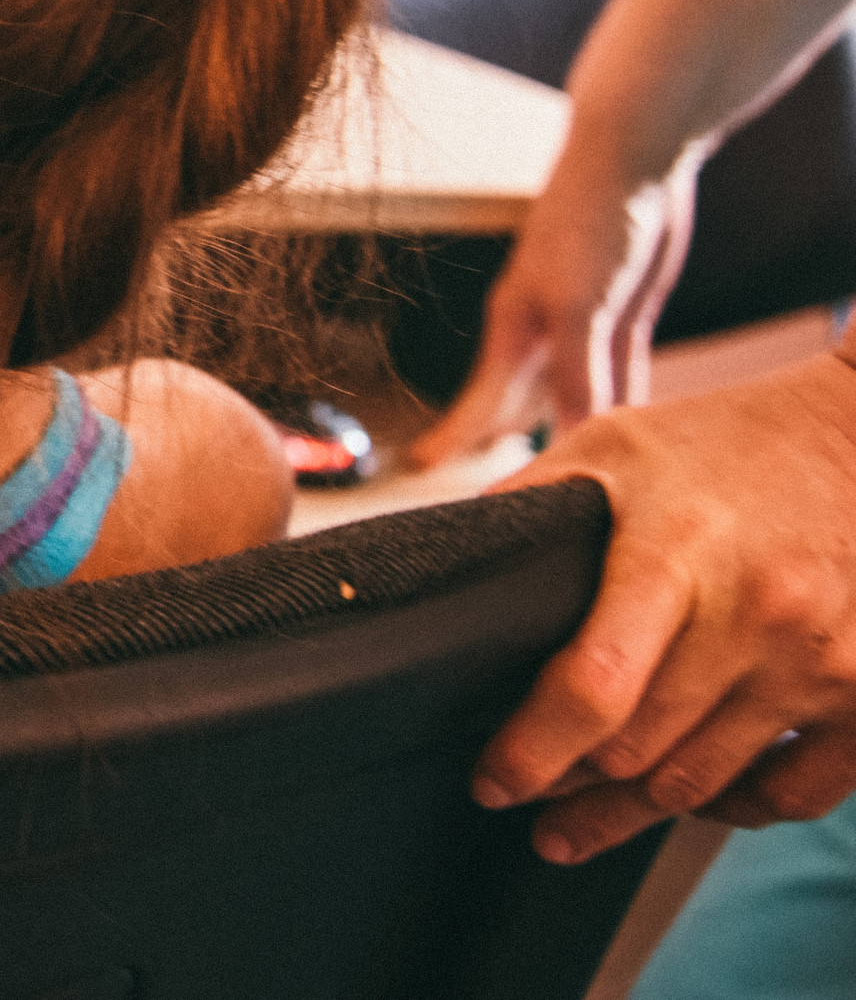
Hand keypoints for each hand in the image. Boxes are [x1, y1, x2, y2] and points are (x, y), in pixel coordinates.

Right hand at [411, 155, 695, 468]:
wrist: (630, 159)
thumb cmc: (589, 222)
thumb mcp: (581, 306)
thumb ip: (579, 375)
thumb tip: (578, 442)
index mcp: (514, 330)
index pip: (478, 403)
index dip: (450, 439)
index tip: (417, 470)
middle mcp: (541, 334)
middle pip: (518, 407)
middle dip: (505, 448)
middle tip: (497, 497)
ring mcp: (582, 326)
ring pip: (570, 395)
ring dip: (568, 430)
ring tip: (558, 474)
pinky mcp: (622, 317)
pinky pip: (618, 375)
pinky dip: (619, 403)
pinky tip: (626, 426)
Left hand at [473, 352, 855, 861]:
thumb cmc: (724, 442)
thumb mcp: (611, 449)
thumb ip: (527, 503)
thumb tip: (443, 562)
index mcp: (675, 551)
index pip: (594, 684)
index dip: (531, 751)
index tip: (492, 781)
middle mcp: (756, 616)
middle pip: (640, 752)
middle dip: (567, 786)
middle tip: (526, 796)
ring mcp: (822, 663)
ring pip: (706, 785)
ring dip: (634, 810)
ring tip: (580, 818)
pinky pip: (793, 795)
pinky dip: (731, 808)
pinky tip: (682, 800)